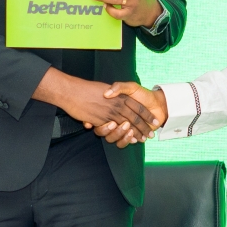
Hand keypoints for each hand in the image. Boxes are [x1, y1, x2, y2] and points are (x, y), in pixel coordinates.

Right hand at [33, 68, 158, 140]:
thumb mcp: (105, 87)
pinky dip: (123, 136)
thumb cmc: (89, 89)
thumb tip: (120, 97)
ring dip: (135, 133)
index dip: (147, 114)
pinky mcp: (103, 122)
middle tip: (151, 135)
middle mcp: (117, 105)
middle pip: (135, 118)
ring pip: (127, 126)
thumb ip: (117, 89)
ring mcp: (111, 114)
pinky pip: (115, 132)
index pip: (138, 107)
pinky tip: (129, 138)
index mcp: (121, 96)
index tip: (155, 121)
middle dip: (144, 127)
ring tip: (141, 138)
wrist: (71, 92)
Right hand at [87, 82, 168, 148]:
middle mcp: (115, 118)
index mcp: (113, 108)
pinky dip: (126, 141)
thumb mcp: (131, 87)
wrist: (158, 104)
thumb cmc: (143, 94)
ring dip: (120, 135)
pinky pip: (121, 143)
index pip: (102, 116)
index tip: (109, 119)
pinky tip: (134, 139)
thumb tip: (106, 94)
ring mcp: (121, 128)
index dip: (99, 119)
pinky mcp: (128, 135)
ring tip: (130, 130)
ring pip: (112, 137)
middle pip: (107, 129)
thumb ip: (119, 87)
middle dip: (113, 128)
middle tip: (119, 124)